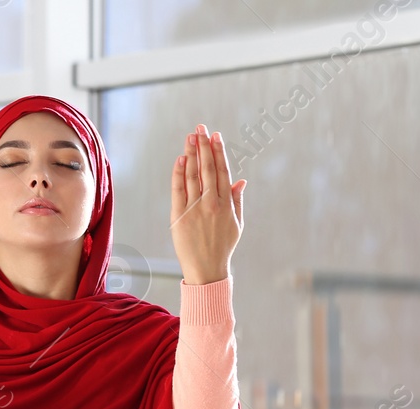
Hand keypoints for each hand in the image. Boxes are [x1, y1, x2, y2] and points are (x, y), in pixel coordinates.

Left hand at [170, 123, 244, 285]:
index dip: (218, 151)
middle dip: (204, 145)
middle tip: (200, 127)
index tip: (215, 135)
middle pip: (207, 168)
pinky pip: (179, 189)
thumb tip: (241, 180)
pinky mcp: (180, 216)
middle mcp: (211, 204)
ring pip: (192, 175)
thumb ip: (237, 200)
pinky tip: (180, 159)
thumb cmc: (223, 247)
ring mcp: (195, 209)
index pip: (222, 171)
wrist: (207, 270)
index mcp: (226, 204)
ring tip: (190, 137)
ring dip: (191, 153)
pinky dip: (179, 173)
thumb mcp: (237, 224)